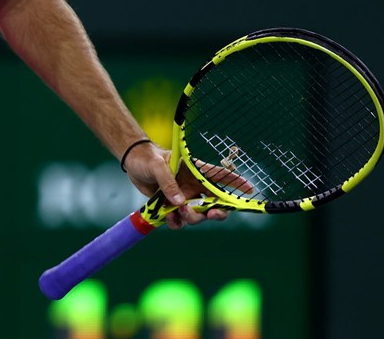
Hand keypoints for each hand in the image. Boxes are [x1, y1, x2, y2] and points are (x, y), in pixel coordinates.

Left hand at [122, 141, 252, 229]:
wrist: (133, 164)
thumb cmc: (148, 158)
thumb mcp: (158, 166)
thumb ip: (169, 183)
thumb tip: (180, 203)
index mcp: (195, 172)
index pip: (220, 176)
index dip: (236, 182)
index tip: (250, 189)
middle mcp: (193, 187)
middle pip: (214, 203)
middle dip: (217, 212)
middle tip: (212, 214)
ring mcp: (184, 198)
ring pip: (198, 216)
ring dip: (192, 219)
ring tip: (179, 213)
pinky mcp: (172, 207)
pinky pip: (180, 221)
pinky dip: (176, 223)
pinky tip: (168, 217)